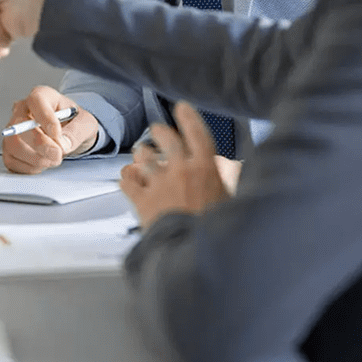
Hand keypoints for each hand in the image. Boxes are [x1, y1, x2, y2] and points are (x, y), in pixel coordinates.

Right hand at [1, 86, 100, 173]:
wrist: (68, 133)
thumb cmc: (74, 122)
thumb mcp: (86, 123)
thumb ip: (76, 132)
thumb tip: (62, 144)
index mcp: (42, 96)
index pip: (36, 101)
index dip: (46, 119)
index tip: (58, 136)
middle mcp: (23, 110)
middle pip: (19, 125)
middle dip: (40, 144)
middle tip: (57, 155)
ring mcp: (13, 130)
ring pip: (13, 145)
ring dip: (36, 158)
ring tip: (54, 159)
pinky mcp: (9, 149)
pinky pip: (12, 161)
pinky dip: (30, 167)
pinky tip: (43, 163)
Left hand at [120, 102, 230, 228]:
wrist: (194, 254)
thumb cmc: (217, 231)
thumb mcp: (232, 202)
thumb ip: (229, 181)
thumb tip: (234, 168)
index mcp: (205, 168)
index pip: (196, 132)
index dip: (188, 117)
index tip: (182, 107)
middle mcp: (180, 169)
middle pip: (165, 138)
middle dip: (159, 131)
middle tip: (156, 131)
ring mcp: (159, 183)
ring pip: (143, 157)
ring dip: (141, 155)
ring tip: (140, 154)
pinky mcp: (142, 201)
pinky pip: (128, 181)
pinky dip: (127, 178)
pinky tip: (128, 178)